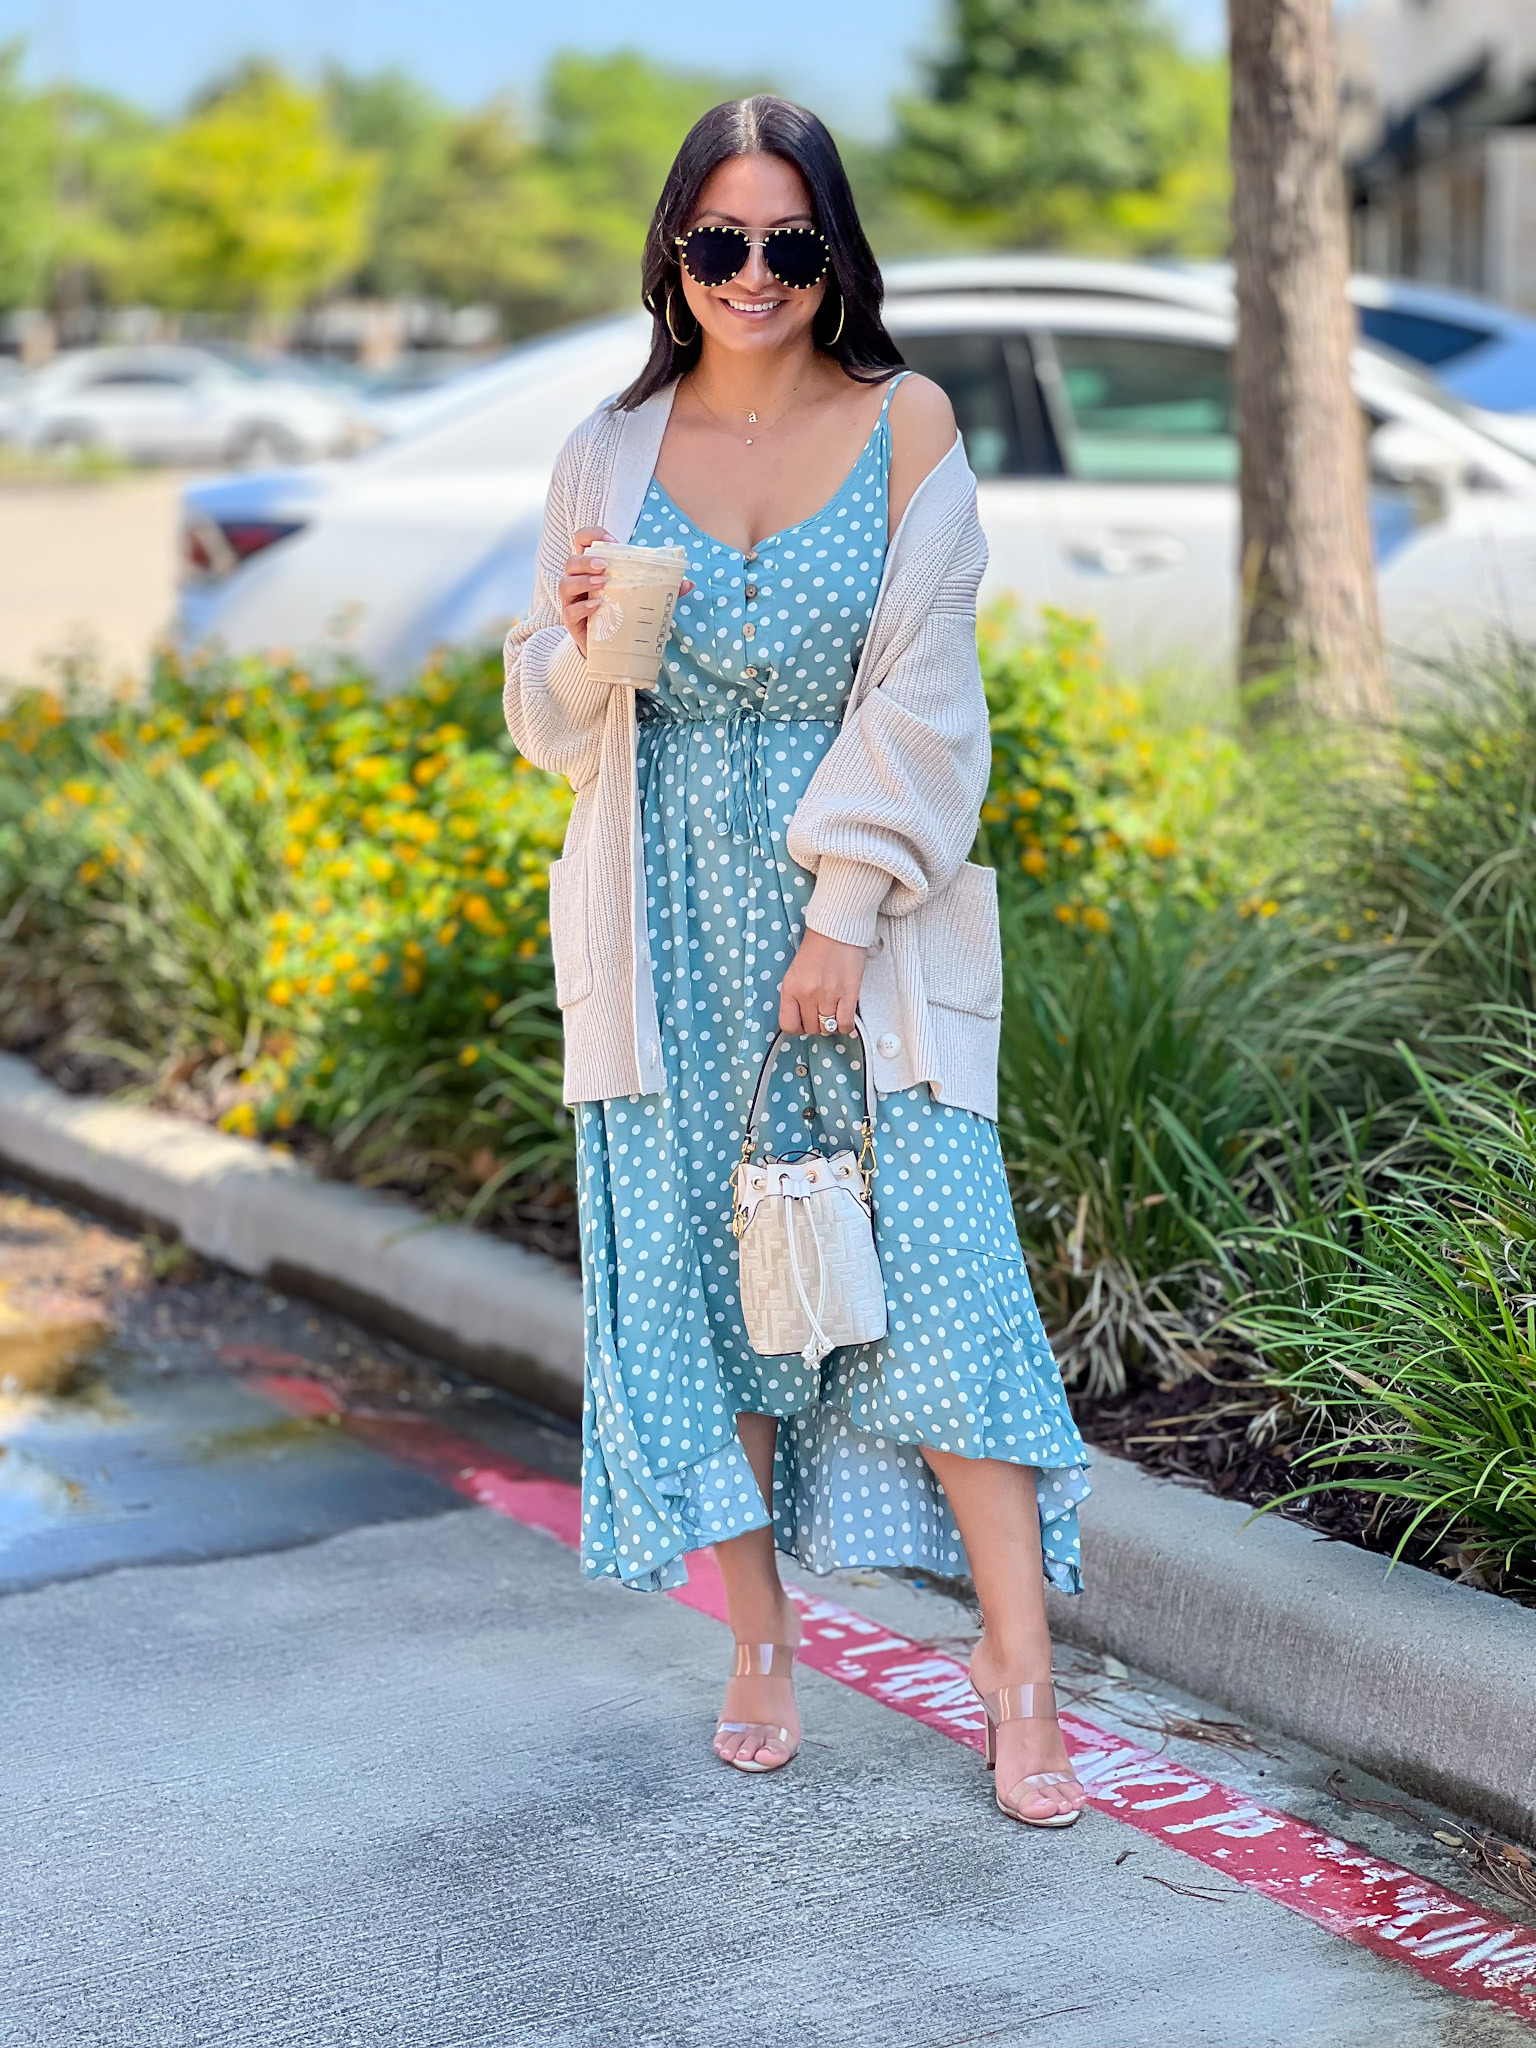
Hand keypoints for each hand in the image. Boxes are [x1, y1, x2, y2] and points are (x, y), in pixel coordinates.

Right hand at [557, 527, 692, 657]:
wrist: (611, 647)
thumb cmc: (622, 613)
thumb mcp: (641, 597)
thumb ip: (663, 589)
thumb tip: (689, 583)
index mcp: (593, 567)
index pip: (583, 540)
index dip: (593, 535)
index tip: (612, 542)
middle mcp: (579, 580)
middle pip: (572, 561)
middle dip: (586, 560)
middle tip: (605, 566)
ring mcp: (573, 601)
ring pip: (566, 584)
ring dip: (583, 580)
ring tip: (602, 582)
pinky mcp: (572, 622)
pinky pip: (570, 612)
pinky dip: (583, 607)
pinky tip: (597, 606)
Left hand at [779, 930, 866, 1035]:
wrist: (837, 929)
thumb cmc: (818, 946)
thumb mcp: (795, 971)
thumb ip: (796, 994)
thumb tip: (802, 1016)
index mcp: (790, 988)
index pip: (788, 1024)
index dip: (797, 1027)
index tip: (803, 1023)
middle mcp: (807, 994)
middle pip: (811, 1028)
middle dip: (816, 1025)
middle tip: (821, 1014)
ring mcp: (828, 995)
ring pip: (827, 1028)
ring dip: (830, 1024)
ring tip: (833, 1013)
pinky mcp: (849, 994)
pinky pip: (845, 1023)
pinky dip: (844, 1026)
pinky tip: (844, 1018)